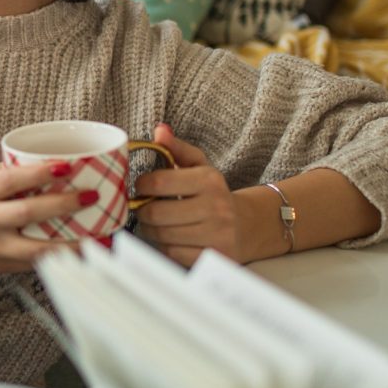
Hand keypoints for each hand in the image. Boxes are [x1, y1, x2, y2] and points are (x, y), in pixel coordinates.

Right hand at [0, 160, 88, 286]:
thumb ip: (6, 175)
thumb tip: (45, 164)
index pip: (12, 180)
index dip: (40, 173)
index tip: (67, 166)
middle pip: (28, 212)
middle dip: (63, 205)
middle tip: (90, 196)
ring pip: (37, 248)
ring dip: (70, 242)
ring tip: (96, 234)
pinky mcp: (2, 267)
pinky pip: (35, 263)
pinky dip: (59, 258)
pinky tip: (79, 252)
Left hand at [134, 124, 242, 266]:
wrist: (247, 225)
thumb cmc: (214, 193)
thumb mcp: (200, 166)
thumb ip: (177, 148)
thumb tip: (159, 130)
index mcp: (209, 181)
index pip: (158, 182)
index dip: (140, 185)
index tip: (140, 187)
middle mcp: (215, 208)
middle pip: (156, 213)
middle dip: (142, 210)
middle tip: (142, 207)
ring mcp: (216, 235)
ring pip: (162, 235)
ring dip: (150, 229)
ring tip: (154, 222)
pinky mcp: (214, 257)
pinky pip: (172, 253)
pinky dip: (164, 246)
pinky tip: (169, 237)